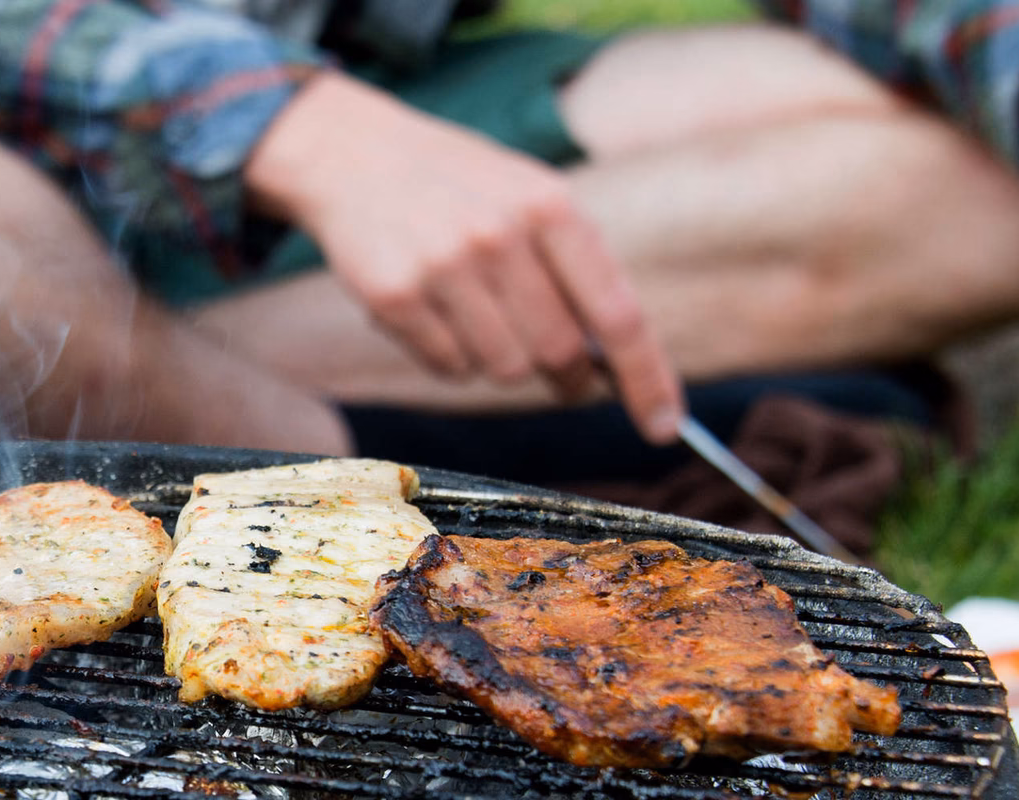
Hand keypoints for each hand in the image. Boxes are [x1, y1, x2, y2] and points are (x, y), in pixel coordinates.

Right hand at [243, 71, 684, 442]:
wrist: (354, 153)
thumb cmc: (459, 186)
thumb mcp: (529, 196)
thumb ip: (573, 267)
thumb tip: (611, 362)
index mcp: (551, 206)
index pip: (617, 313)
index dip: (646, 377)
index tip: (664, 426)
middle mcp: (501, 235)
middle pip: (558, 355)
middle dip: (568, 375)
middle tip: (564, 371)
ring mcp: (444, 267)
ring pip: (501, 369)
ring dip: (497, 358)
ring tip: (475, 311)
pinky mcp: (395, 297)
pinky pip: (448, 367)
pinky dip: (449, 354)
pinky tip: (434, 309)